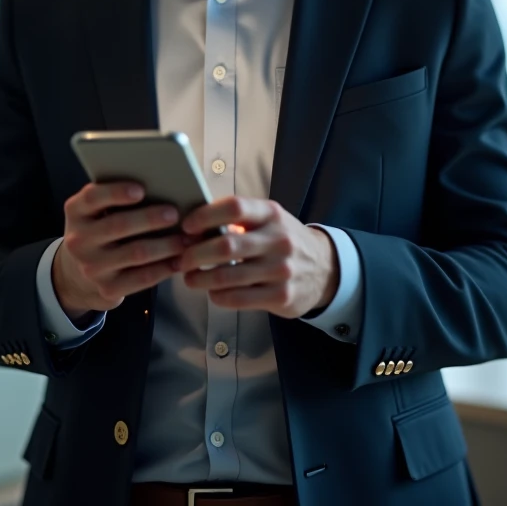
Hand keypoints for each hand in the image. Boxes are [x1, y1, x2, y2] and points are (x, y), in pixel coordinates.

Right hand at [52, 182, 196, 319]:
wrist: (79, 274)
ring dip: (165, 245)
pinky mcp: (108, 288)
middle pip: (118, 225)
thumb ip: (116, 197)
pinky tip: (180, 260)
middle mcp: (79, 240)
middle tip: (174, 214)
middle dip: (150, 218)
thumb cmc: (100, 229)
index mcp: (76, 211)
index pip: (92, 197)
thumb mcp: (96, 211)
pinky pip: (142, 278)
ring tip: (187, 237)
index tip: (141, 189)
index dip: (116, 192)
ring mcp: (92, 267)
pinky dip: (164, 268)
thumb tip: (161, 185)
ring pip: (135, 253)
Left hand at [176, 196, 338, 318]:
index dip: (205, 216)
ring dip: (200, 278)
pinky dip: (217, 296)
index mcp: (272, 214)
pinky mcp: (281, 296)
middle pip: (226, 246)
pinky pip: (237, 299)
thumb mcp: (269, 219)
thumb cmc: (283, 240)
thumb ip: (240, 218)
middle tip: (181, 259)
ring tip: (189, 277)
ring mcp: (281, 270)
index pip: (234, 208)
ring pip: (227, 276)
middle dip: (195, 254)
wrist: (325, 268)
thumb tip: (194, 224)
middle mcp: (278, 240)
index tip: (186, 226)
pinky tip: (212, 292)